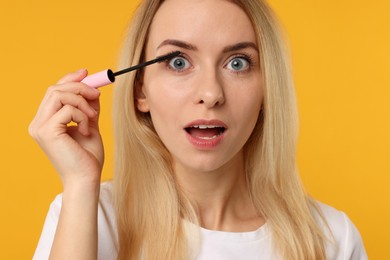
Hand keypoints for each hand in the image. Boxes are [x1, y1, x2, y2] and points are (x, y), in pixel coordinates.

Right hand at [29, 69, 103, 189]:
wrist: (87, 178)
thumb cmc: (87, 157)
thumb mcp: (89, 125)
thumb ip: (87, 108)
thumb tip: (92, 89)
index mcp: (45, 121)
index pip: (53, 92)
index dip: (69, 79)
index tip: (87, 73)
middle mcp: (38, 123)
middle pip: (55, 89)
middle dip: (79, 87)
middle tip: (97, 94)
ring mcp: (40, 127)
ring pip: (60, 95)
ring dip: (82, 102)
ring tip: (92, 118)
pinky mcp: (47, 131)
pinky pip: (67, 109)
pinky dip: (82, 116)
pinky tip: (86, 130)